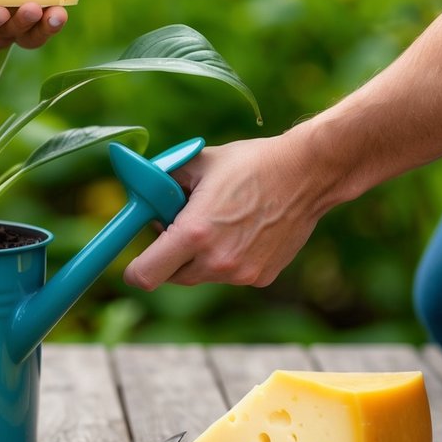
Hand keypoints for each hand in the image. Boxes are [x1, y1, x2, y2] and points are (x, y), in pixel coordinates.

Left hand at [123, 137, 325, 288]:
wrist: (307, 174)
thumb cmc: (251, 164)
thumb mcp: (198, 164)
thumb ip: (162, 182)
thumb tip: (140, 192)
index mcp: (195, 233)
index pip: (145, 275)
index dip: (134, 270)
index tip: (136, 259)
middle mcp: (216, 261)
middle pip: (169, 277)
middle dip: (166, 257)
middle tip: (178, 227)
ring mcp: (240, 274)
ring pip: (199, 275)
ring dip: (198, 257)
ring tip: (217, 222)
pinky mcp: (260, 278)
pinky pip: (228, 275)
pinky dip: (226, 258)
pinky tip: (242, 231)